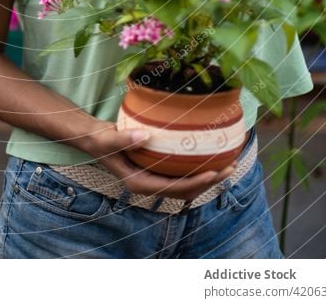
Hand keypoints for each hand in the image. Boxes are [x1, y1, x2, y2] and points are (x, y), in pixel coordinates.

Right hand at [83, 121, 236, 201]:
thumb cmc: (101, 140)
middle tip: (230, 167)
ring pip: (186, 185)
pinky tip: (209, 156)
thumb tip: (145, 135)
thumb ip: (124, 139)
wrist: (95, 139)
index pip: (173, 188)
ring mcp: (155, 178)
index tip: (213, 173)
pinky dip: (197, 168)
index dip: (195, 183)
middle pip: (185, 190)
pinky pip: (181, 174)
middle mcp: (150, 185)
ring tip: (228, 164)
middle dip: (209, 182)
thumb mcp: (109, 138)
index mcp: (140, 183)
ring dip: (207, 177)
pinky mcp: (157, 170)